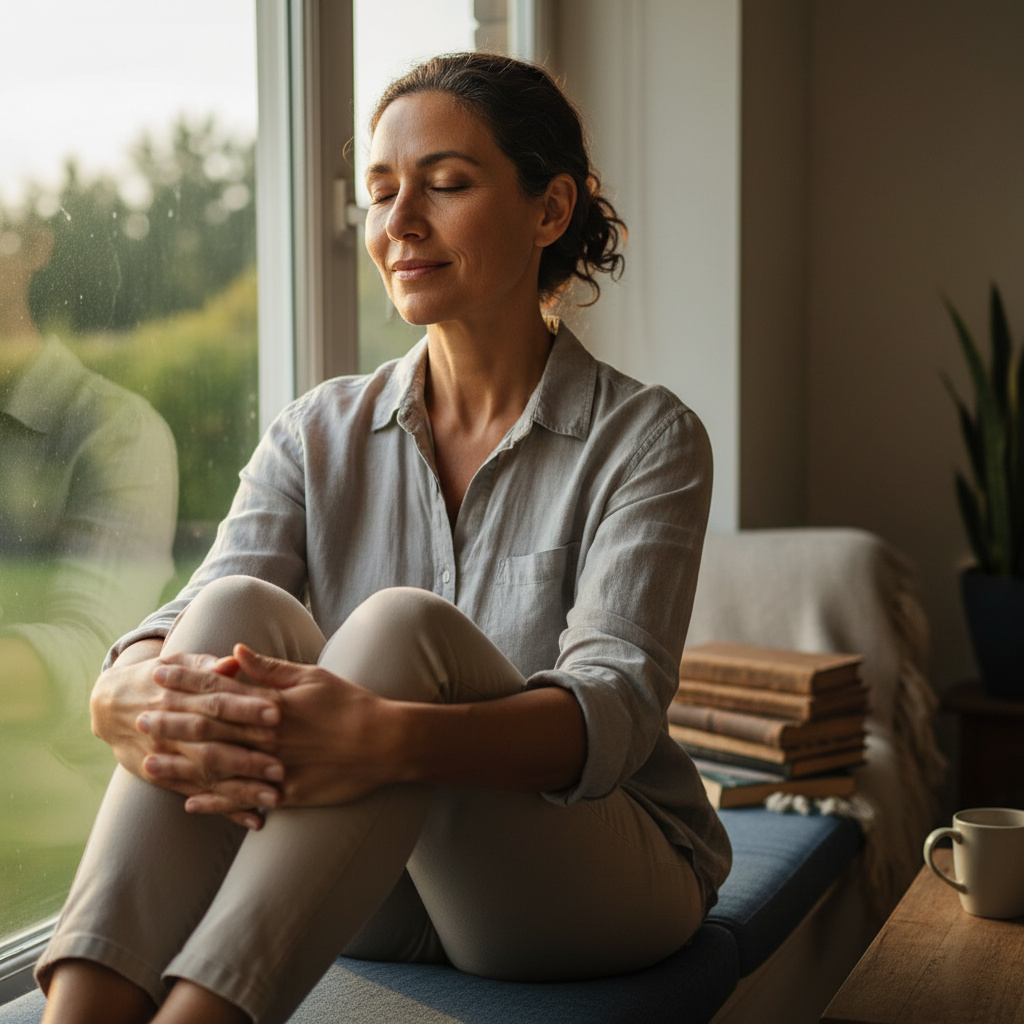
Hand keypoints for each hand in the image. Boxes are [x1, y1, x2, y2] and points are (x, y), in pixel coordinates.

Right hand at [90, 640, 286, 827]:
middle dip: (246, 756)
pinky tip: (253, 819)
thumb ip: (208, 665)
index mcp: (178, 696)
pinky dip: (225, 809)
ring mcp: (167, 757)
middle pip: (212, 743)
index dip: (245, 707)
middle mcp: (171, 729)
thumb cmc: (157, 679)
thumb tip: (235, 659)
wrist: (107, 707)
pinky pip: (198, 795)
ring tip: (273, 797)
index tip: (276, 712)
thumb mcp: (177, 664)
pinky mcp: (164, 779)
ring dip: (240, 789)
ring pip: (207, 775)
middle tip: (280, 766)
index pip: (216, 702)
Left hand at [160, 645, 406, 816]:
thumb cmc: (351, 704)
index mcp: (272, 703)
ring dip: (183, 765)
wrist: (385, 743)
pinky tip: (190, 804)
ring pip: (220, 766)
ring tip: (150, 764)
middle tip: (140, 716)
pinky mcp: (287, 794)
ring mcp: (275, 766)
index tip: (160, 674)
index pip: (221, 688)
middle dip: (172, 721)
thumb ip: (270, 668)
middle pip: (211, 727)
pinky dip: (217, 802)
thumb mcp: (312, 677)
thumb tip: (234, 651)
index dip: (188, 681)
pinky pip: (245, 799)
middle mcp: (268, 735)